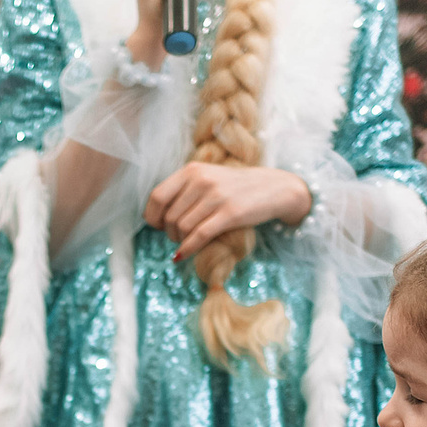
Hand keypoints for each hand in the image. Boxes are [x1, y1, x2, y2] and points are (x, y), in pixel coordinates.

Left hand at [146, 164, 313, 260]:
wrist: (274, 188)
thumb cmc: (236, 187)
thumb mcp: (207, 178)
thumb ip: (183, 190)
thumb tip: (155, 215)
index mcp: (192, 170)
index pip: (157, 196)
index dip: (153, 216)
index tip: (158, 225)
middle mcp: (201, 180)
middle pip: (169, 217)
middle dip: (169, 232)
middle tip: (178, 237)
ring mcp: (216, 197)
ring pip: (182, 228)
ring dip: (179, 241)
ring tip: (186, 242)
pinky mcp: (229, 214)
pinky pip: (199, 236)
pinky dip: (187, 249)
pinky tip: (182, 256)